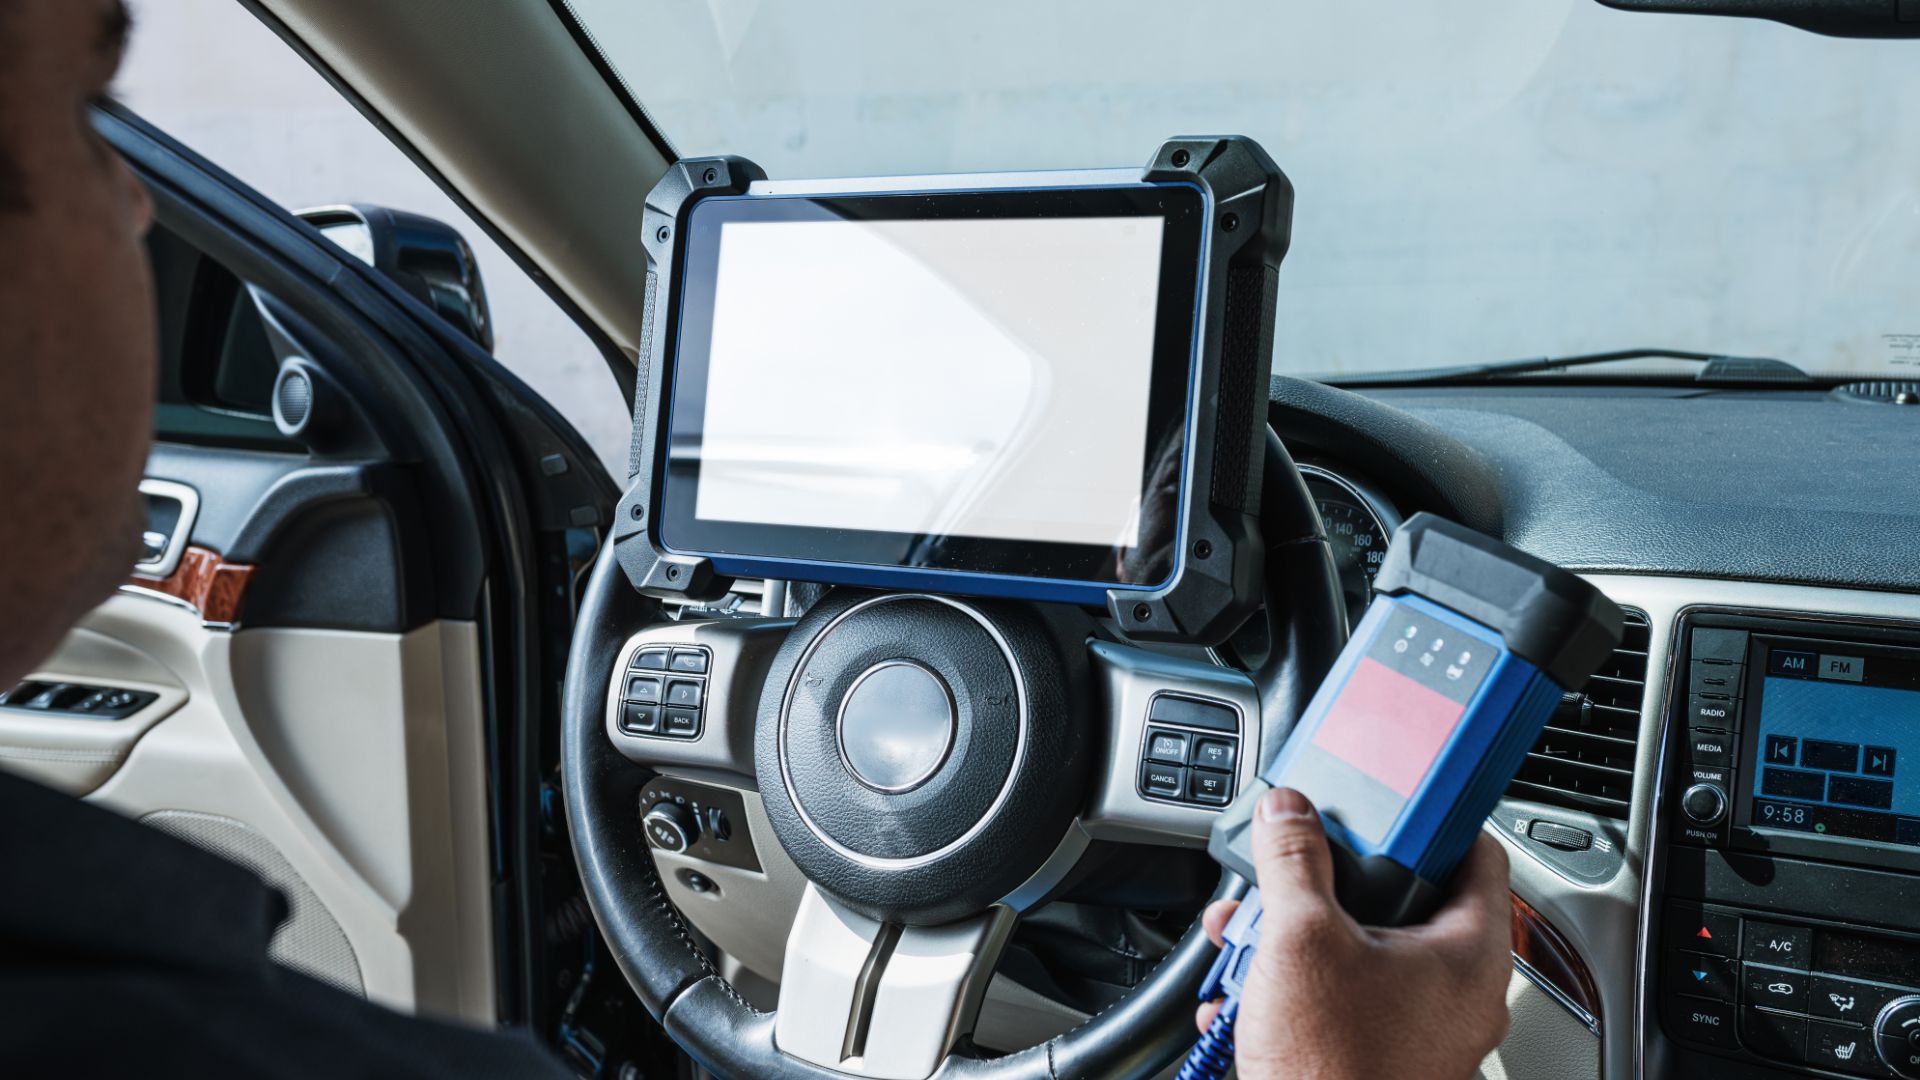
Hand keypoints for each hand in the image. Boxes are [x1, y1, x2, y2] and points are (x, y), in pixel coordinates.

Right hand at [1196, 787, 1512, 1079]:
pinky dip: (1297, 986)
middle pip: (1404, 900)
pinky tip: (1249, 991)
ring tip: (1252, 937)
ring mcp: (1425, 1031)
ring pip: (1364, 951)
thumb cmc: (1334, 1068)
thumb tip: (1289, 812)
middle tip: (1294, 871)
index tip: (1387, 797)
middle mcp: (1460, 993)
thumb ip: (1293, 859)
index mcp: (1469, 954)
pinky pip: (1345, 999)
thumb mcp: (1300, 937)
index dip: (1428, 816)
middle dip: (1329, 882)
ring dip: (1298, 935)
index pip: (1475, 852)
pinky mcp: (1386, 1057)